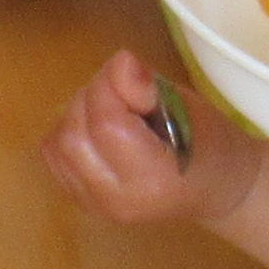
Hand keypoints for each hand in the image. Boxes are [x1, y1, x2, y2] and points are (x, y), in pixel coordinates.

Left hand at [42, 48, 245, 230]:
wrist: (214, 189)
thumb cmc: (210, 145)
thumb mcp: (189, 107)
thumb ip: (147, 87)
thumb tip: (119, 64)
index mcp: (153, 179)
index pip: (107, 125)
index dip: (112, 87)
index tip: (138, 78)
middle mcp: (116, 199)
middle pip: (74, 136)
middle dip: (92, 98)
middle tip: (124, 91)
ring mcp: (94, 204)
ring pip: (57, 144)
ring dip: (77, 113)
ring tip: (113, 108)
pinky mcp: (80, 199)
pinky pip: (54, 156)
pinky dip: (69, 130)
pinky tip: (97, 126)